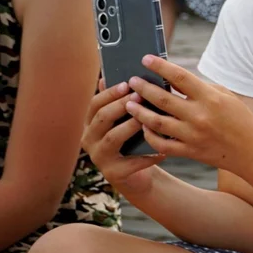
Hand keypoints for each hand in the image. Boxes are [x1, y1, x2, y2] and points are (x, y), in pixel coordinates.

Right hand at [82, 78, 166, 195]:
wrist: (138, 175)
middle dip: (121, 105)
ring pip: (113, 137)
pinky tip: (162, 150)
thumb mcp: (129, 121)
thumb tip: (130, 77)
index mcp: (91, 123)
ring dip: (130, 126)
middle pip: (102, 118)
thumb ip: (126, 102)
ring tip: (147, 120)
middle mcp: (89, 139)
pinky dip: (148, 156)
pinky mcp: (113, 173)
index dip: (110, 93)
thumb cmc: (134, 141)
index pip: (95, 104)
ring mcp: (99, 157)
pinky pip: (132, 162)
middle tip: (140, 96)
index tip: (127, 84)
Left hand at [124, 55, 252, 174]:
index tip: (146, 59)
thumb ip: (200, 88)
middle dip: (143, 88)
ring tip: (129, 103)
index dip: (160, 66)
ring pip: (156, 122)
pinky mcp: (189, 151)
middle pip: (162, 99)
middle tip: (131, 81)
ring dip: (139, 111)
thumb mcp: (225, 96)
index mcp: (210, 98)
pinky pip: (161, 144)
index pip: (180, 77)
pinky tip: (143, 126)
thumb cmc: (239, 119)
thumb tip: (173, 79)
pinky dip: (149, 135)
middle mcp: (199, 116)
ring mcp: (193, 135)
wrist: (251, 151)